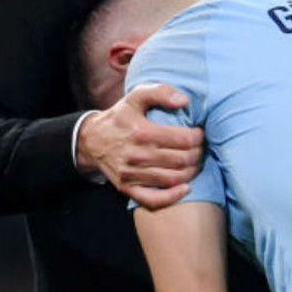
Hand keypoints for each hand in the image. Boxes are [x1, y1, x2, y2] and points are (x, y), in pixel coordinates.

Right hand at [77, 83, 203, 209]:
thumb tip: (184, 101)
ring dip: (191, 172)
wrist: (91, 140)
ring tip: (195, 162)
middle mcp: (137, 155)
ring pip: (172, 178)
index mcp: (142, 132)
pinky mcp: (126, 188)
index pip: (183, 139)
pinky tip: (185, 188)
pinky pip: (153, 199)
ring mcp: (131, 174)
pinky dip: (172, 196)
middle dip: (197, 153)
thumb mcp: (135, 96)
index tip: (199, 133)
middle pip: (181, 160)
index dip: (197, 137)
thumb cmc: (120, 117)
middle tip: (200, 148)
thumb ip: (160, 92)